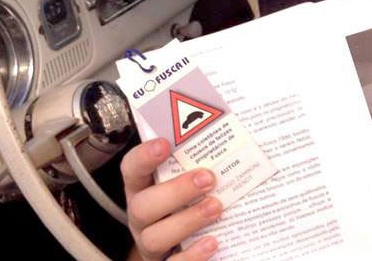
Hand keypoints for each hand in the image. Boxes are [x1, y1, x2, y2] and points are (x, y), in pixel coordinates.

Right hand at [122, 138, 221, 260]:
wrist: (185, 242)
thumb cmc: (190, 198)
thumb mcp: (187, 176)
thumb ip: (200, 157)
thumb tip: (240, 125)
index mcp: (143, 187)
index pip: (132, 169)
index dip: (144, 156)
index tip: (165, 143)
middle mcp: (141, 215)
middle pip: (143, 205)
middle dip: (176, 191)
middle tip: (208, 178)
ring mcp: (150, 242)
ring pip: (155, 237)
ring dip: (187, 221)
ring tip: (216, 208)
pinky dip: (192, 256)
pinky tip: (213, 243)